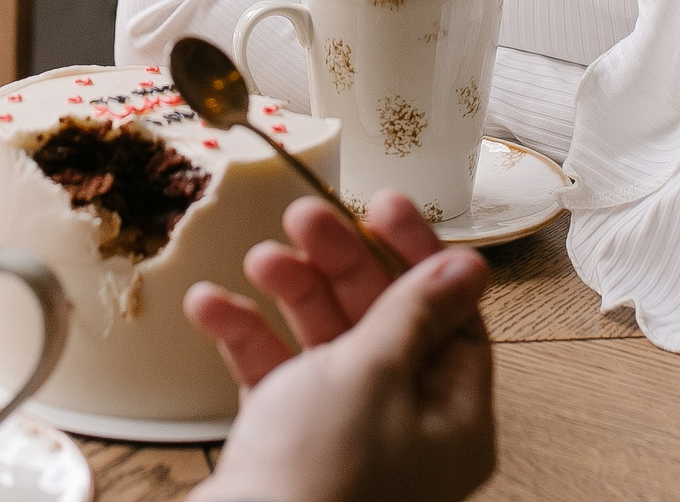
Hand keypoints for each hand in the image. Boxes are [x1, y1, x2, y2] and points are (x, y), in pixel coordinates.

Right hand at [183, 191, 494, 501]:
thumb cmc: (321, 474)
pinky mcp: (291, 451)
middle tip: (304, 217)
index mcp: (454, 419)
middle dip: (340, 265)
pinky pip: (277, 379)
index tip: (379, 205)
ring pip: (327, 345)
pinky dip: (247, 339)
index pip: (450, 315)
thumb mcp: (375, 370)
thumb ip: (414, 311)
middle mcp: (407, 432)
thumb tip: (468, 268)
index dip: (415, 255)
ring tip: (260, 256)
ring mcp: (347, 443)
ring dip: (291, 293)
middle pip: (384, 323)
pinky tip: (211, 306)